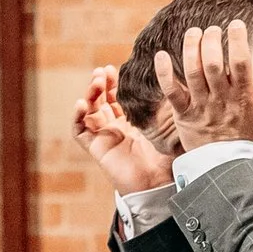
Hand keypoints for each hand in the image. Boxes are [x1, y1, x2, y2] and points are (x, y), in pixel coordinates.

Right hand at [71, 66, 172, 195]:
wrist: (159, 183)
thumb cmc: (168, 158)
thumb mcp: (170, 126)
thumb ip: (169, 107)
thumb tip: (175, 81)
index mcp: (132, 124)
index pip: (116, 98)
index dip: (112, 84)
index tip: (113, 69)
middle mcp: (115, 129)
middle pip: (100, 101)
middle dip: (100, 84)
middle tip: (102, 71)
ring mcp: (104, 138)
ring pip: (88, 112)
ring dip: (89, 94)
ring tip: (96, 81)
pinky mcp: (96, 148)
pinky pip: (79, 131)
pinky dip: (77, 116)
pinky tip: (81, 103)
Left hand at [151, 22, 252, 153]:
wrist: (226, 167)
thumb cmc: (249, 135)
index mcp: (243, 96)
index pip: (240, 62)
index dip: (238, 40)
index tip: (236, 24)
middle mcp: (221, 99)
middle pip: (213, 63)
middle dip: (210, 40)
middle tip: (212, 29)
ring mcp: (201, 106)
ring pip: (192, 72)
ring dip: (190, 48)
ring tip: (193, 32)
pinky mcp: (183, 114)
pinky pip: (171, 91)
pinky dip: (164, 72)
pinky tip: (161, 55)